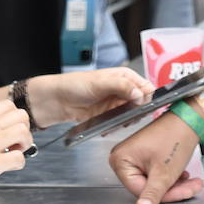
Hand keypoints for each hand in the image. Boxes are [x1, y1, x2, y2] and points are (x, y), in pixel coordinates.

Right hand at [0, 100, 32, 201]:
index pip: (7, 105)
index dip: (14, 117)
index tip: (9, 129)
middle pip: (21, 116)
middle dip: (23, 128)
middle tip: (15, 141)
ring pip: (23, 133)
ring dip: (24, 144)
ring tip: (13, 152)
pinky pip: (19, 159)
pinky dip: (19, 162)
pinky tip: (9, 166)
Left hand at [28, 68, 153, 126]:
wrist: (58, 100)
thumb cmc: (75, 84)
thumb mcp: (100, 82)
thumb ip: (122, 86)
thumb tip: (139, 94)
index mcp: (124, 76)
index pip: (146, 87)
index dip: (146, 97)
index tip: (140, 106)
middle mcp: (123, 89)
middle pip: (142, 102)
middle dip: (138, 111)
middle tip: (129, 116)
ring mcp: (117, 103)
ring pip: (133, 114)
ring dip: (128, 120)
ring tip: (118, 122)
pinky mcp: (110, 115)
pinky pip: (121, 122)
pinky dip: (118, 126)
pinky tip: (110, 126)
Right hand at [109, 110, 203, 203]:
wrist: (189, 119)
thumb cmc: (174, 139)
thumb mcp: (164, 173)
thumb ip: (152, 194)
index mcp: (120, 160)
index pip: (139, 190)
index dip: (162, 195)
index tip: (180, 192)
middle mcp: (123, 158)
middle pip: (148, 187)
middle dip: (172, 190)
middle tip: (191, 187)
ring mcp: (134, 156)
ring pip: (155, 182)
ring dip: (174, 185)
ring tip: (192, 181)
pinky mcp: (145, 156)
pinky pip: (156, 174)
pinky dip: (171, 177)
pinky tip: (184, 174)